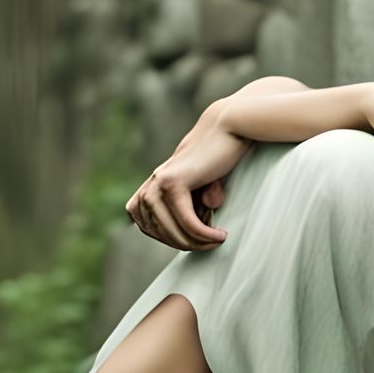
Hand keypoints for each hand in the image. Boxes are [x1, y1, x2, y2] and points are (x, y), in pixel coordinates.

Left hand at [125, 102, 255, 252]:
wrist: (228, 127)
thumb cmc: (219, 155)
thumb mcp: (203, 185)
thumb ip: (194, 204)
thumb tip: (198, 226)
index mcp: (153, 184)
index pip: (145, 224)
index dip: (166, 237)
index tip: (193, 240)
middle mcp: (152, 183)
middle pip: (156, 230)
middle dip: (183, 243)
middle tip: (210, 245)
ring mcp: (159, 181)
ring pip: (170, 228)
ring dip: (194, 241)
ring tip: (216, 241)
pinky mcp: (174, 181)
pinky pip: (186, 219)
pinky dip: (203, 233)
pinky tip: (219, 235)